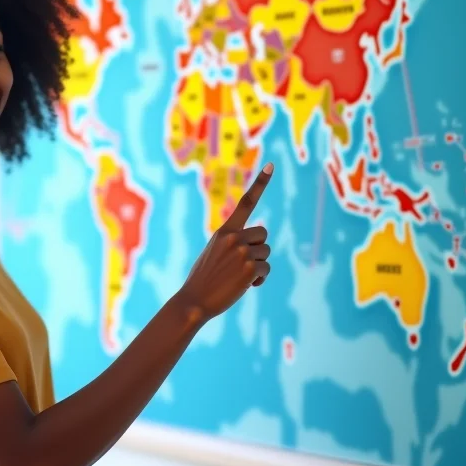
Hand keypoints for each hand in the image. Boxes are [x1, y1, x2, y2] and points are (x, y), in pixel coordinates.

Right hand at [175, 163, 273, 323]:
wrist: (194, 300)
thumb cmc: (203, 278)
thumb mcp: (214, 253)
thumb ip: (232, 243)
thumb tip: (256, 245)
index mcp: (224, 231)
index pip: (245, 202)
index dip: (260, 183)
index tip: (271, 165)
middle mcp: (234, 237)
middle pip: (263, 235)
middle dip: (258, 249)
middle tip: (241, 264)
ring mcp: (242, 251)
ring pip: (266, 252)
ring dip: (258, 266)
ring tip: (239, 277)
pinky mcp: (250, 267)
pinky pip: (266, 269)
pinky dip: (259, 279)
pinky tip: (244, 286)